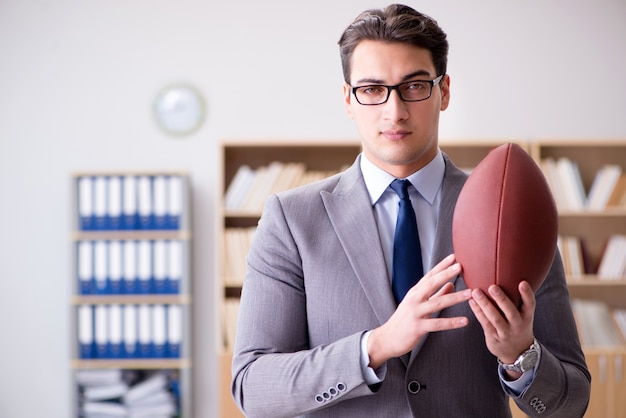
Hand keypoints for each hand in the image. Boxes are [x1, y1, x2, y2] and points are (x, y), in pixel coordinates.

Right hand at [367, 254, 470, 368]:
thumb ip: (436, 294)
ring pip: (437, 303)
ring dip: (454, 297)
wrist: (387, 338)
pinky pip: (437, 324)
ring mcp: (415, 312)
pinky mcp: (417, 327)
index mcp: (415, 292)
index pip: (430, 276)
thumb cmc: (404, 320)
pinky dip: (452, 322)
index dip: (441, 266)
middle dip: (446, 274)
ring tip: (470, 293)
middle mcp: (414, 299)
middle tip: (460, 266)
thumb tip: (451, 284)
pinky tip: (465, 321)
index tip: (454, 257)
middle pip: (432, 284)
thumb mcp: (418, 304)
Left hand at [469, 281, 535, 377]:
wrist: (517, 353)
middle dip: (501, 299)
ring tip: (475, 292)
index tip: (522, 282)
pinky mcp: (494, 337)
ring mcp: (506, 332)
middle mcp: (518, 324)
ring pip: (495, 318)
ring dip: (484, 304)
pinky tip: (471, 301)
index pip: (530, 304)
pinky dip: (477, 312)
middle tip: (492, 286)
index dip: (527, 294)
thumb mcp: (524, 315)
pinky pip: (485, 323)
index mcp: (527, 316)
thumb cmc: (517, 325)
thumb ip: (518, 300)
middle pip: (510, 311)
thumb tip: (509, 274)